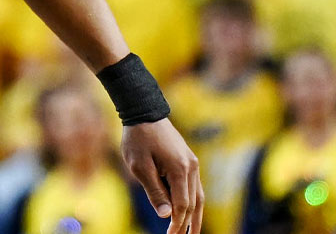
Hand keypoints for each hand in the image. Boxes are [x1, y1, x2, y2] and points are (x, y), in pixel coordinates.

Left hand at [121, 119, 203, 233]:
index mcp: (180, 169)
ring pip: (198, 195)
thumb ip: (154, 191)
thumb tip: (166, 215)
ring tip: (193, 232)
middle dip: (188, 223)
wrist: (144, 113)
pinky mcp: (189, 160)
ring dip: (195, 214)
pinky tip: (189, 210)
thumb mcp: (140, 166)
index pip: (182, 205)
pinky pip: (194, 186)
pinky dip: (193, 200)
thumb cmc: (138, 139)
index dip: (177, 223)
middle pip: (194, 203)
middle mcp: (191, 168)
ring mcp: (192, 163)